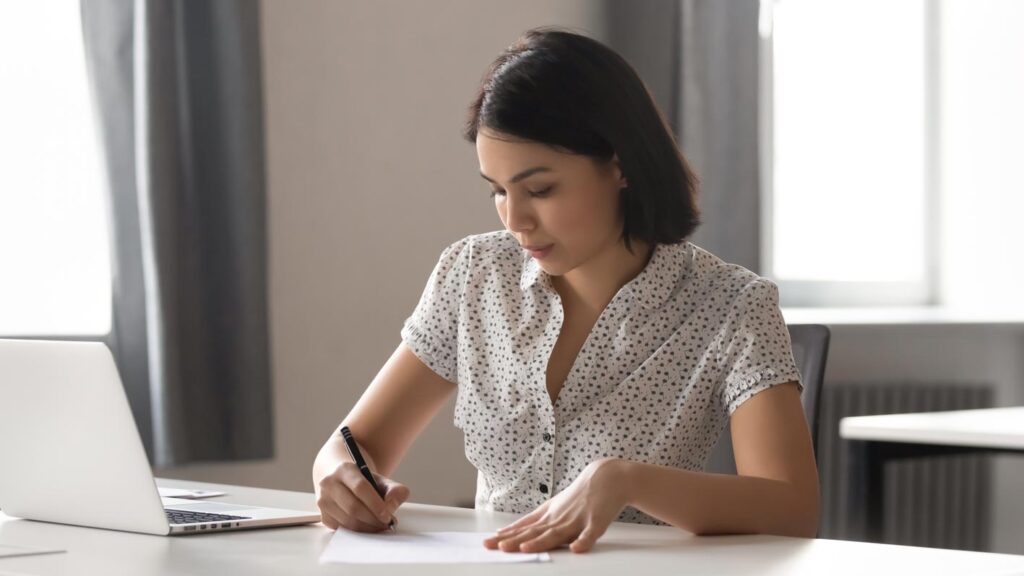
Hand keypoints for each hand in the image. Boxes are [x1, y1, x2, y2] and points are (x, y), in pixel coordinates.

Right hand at [315, 461, 409, 531]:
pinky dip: (357, 531)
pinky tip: (366, 526)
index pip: (360, 488)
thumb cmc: (363, 481)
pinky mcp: (323, 515)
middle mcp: (329, 483)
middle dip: (372, 519)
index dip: (375, 504)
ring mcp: (323, 500)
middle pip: (352, 507)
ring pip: (347, 521)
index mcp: (344, 469)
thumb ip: (394, 490)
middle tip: (386, 524)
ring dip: (366, 528)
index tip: (388, 516)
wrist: (341, 478)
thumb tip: (391, 508)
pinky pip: (342, 528)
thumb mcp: (381, 480)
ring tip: (379, 526)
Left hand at [483, 458, 628, 553]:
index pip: (523, 527)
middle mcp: (558, 518)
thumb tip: (514, 530)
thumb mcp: (554, 505)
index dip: (506, 535)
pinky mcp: (596, 522)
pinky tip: (576, 549)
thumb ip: (536, 520)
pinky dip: (583, 542)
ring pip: (556, 534)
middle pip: (534, 532)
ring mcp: (576, 520)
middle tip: (495, 547)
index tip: (489, 542)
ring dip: (540, 542)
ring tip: (524, 548)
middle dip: (514, 540)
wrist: (607, 478)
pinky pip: (590, 534)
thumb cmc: (580, 495)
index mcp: (549, 514)